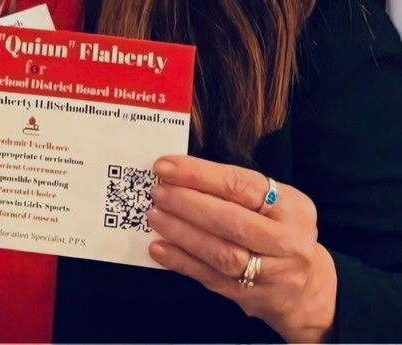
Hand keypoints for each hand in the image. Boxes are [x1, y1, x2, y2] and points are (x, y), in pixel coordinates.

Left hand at [146, 155, 335, 342]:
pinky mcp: (252, 297)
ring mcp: (272, 274)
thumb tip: (177, 172)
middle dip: (188, 204)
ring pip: (222, 253)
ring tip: (154, 216)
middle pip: (232, 221)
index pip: (241, 185)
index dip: (199, 174)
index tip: (165, 166)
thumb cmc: (278, 230)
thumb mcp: (274, 202)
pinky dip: (182, 262)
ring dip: (182, 233)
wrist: (309, 290)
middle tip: (158, 192)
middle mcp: (286, 241)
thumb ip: (234, 188)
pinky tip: (159, 249)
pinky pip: (212, 279)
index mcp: (292, 207)